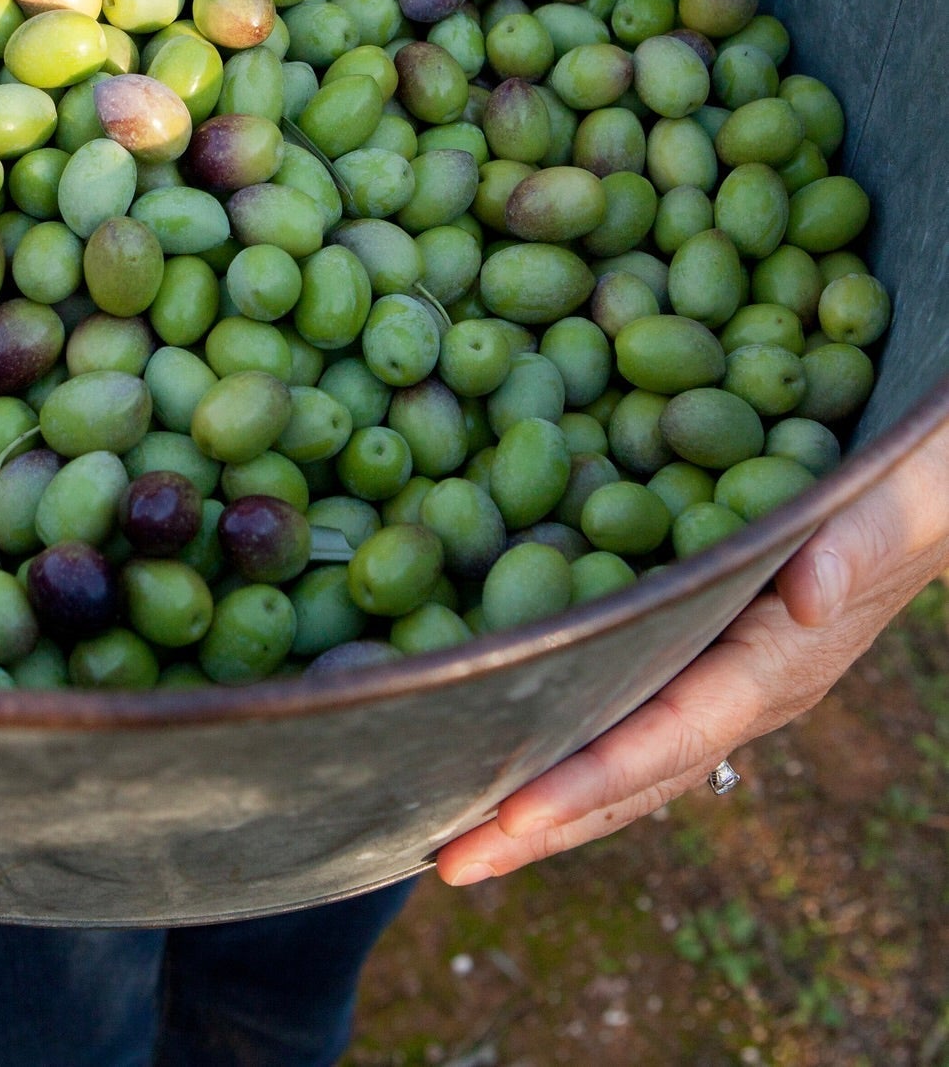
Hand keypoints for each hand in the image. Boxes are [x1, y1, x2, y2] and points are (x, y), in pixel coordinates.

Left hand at [437, 430, 948, 884]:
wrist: (925, 486)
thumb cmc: (906, 485)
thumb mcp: (886, 504)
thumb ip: (848, 548)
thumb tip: (806, 594)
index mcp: (773, 669)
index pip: (668, 738)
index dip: (589, 780)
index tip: (510, 815)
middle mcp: (738, 695)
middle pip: (629, 781)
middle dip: (538, 827)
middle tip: (445, 862)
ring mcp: (714, 684)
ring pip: (617, 765)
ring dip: (535, 804)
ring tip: (448, 837)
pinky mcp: (694, 657)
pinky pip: (618, 717)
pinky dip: (556, 747)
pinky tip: (491, 747)